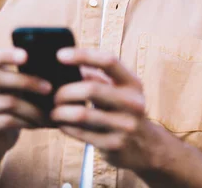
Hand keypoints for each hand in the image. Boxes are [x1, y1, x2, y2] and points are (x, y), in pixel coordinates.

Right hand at [0, 48, 51, 157]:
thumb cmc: (9, 101)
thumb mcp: (14, 85)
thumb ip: (23, 73)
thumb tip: (52, 67)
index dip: (5, 54)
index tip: (26, 56)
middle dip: (26, 81)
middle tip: (49, 88)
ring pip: (7, 102)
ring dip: (32, 108)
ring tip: (48, 112)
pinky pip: (7, 121)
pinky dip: (27, 121)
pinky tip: (38, 123)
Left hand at [51, 48, 161, 171]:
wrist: (146, 146)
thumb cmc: (123, 111)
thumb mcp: (119, 90)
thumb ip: (97, 77)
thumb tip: (67, 62)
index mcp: (133, 83)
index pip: (109, 61)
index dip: (83, 55)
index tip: (60, 55)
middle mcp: (133, 103)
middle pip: (91, 89)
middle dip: (65, 91)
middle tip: (54, 95)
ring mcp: (126, 125)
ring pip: (82, 114)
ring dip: (61, 111)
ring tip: (54, 111)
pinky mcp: (115, 145)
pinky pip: (81, 133)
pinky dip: (66, 127)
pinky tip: (62, 124)